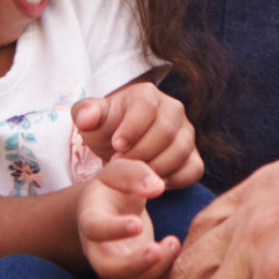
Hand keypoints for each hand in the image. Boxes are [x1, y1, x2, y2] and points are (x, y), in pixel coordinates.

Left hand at [72, 81, 204, 187]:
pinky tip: (151, 183)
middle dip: (140, 152)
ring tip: (132, 175)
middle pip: (165, 131)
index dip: (132, 128)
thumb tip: (86, 118)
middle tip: (120, 165)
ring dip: (154, 168)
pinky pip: (193, 169)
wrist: (120, 147)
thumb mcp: (89, 119)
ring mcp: (186, 134)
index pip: (146, 107)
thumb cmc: (106, 128)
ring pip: (180, 151)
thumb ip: (85, 114)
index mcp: (147, 95)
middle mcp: (173, 110)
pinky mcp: (193, 156)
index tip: (116, 146)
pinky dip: (174, 180)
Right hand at [77, 158, 184, 278]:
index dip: (114, 229)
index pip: (95, 229)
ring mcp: (115, 267)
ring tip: (174, 242)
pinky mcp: (132, 278)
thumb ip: (135, 174)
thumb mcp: (119, 171)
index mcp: (91, 219)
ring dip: (156, 269)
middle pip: (107, 268)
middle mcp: (97, 249)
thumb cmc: (115, 188)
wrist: (111, 209)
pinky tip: (176, 255)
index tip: (138, 223)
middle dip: (134, 264)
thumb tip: (156, 188)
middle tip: (158, 250)